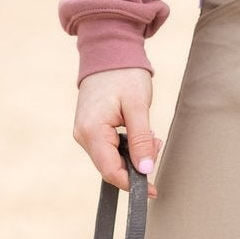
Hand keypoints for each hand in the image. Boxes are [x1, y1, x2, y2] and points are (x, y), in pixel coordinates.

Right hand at [73, 67, 161, 196]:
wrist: (108, 50)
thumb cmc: (124, 74)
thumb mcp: (138, 106)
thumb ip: (141, 139)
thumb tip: (145, 171)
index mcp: (92, 131)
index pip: (111, 171)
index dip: (133, 184)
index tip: (152, 188)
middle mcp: (83, 135)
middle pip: (111, 167)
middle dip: (137, 163)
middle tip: (156, 141)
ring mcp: (84, 131)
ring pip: (111, 158)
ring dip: (133, 153)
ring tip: (150, 133)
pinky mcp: (90, 127)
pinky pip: (109, 147)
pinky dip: (126, 145)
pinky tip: (138, 131)